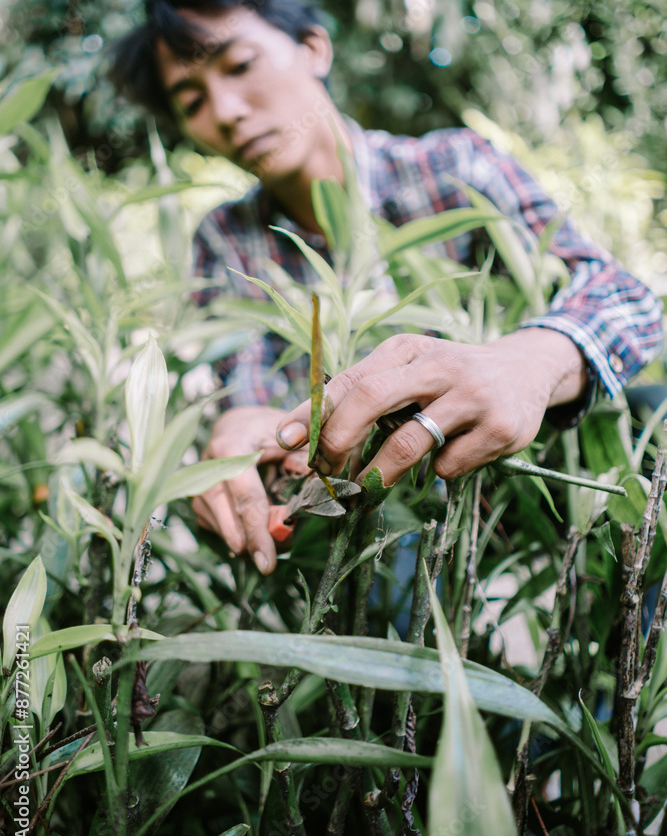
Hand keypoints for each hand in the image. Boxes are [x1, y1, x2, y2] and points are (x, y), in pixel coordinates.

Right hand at [192, 406, 309, 573]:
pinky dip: (235, 533)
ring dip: (244, 539)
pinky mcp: (196, 498)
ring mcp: (196, 483)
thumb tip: (315, 486)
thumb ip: (305, 457)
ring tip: (269, 540)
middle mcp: (206, 466)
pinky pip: (214, 526)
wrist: (240, 424)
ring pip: (218, 526)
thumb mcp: (294, 435)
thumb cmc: (273, 431)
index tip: (268, 562)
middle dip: (250, 542)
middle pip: (226, 518)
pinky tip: (252, 530)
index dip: (258, 531)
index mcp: (231, 447)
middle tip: (273, 559)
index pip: (246, 497)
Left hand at [276, 330, 586, 486]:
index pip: (350, 379)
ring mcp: (473, 396)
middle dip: (339, 439)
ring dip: (380, 473)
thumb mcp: (409, 370)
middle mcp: (439, 365)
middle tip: (325, 472)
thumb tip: (295, 434)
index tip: (286, 440)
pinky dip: (439, 470)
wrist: (528, 369)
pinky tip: (449, 457)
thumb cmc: (449, 377)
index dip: (314, 412)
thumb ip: (360, 393)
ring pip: (410, 442)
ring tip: (368, 487)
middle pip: (372, 398)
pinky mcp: (501, 427)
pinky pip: (451, 464)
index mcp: (408, 349)